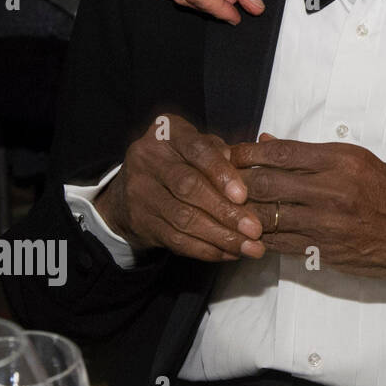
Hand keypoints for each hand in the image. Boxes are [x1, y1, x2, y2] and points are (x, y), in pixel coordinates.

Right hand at [96, 115, 263, 261]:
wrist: (131, 189)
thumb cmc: (183, 162)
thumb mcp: (201, 148)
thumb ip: (225, 155)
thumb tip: (253, 174)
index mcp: (169, 133)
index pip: (197, 150)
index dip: (221, 173)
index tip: (243, 195)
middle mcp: (148, 158)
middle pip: (189, 187)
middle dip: (225, 211)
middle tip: (254, 229)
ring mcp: (140, 191)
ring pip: (184, 218)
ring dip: (220, 236)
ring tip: (250, 247)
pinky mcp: (139, 221)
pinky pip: (175, 240)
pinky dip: (206, 249)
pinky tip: (229, 253)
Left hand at [230, 135, 385, 301]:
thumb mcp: (360, 162)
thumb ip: (312, 155)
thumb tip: (268, 143)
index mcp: (341, 160)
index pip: (279, 152)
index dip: (245, 153)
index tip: (227, 154)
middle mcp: (332, 189)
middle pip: (264, 183)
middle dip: (233, 184)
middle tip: (216, 183)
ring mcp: (327, 223)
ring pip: (267, 216)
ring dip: (241, 215)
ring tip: (224, 210)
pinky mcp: (324, 250)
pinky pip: (279, 244)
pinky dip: (259, 239)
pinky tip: (247, 235)